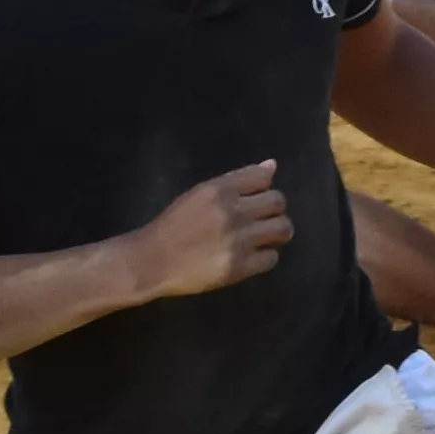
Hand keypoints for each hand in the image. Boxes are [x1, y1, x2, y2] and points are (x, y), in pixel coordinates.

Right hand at [131, 164, 296, 303]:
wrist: (152, 261)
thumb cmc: (174, 225)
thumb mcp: (200, 194)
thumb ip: (236, 181)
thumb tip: (271, 166)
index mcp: (219, 190)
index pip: (263, 177)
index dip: (264, 186)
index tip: (256, 197)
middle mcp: (232, 212)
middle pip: (278, 202)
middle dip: (273, 210)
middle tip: (262, 219)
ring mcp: (238, 241)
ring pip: (282, 229)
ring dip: (277, 232)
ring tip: (264, 237)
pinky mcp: (239, 267)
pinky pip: (272, 258)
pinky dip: (266, 256)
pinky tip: (253, 256)